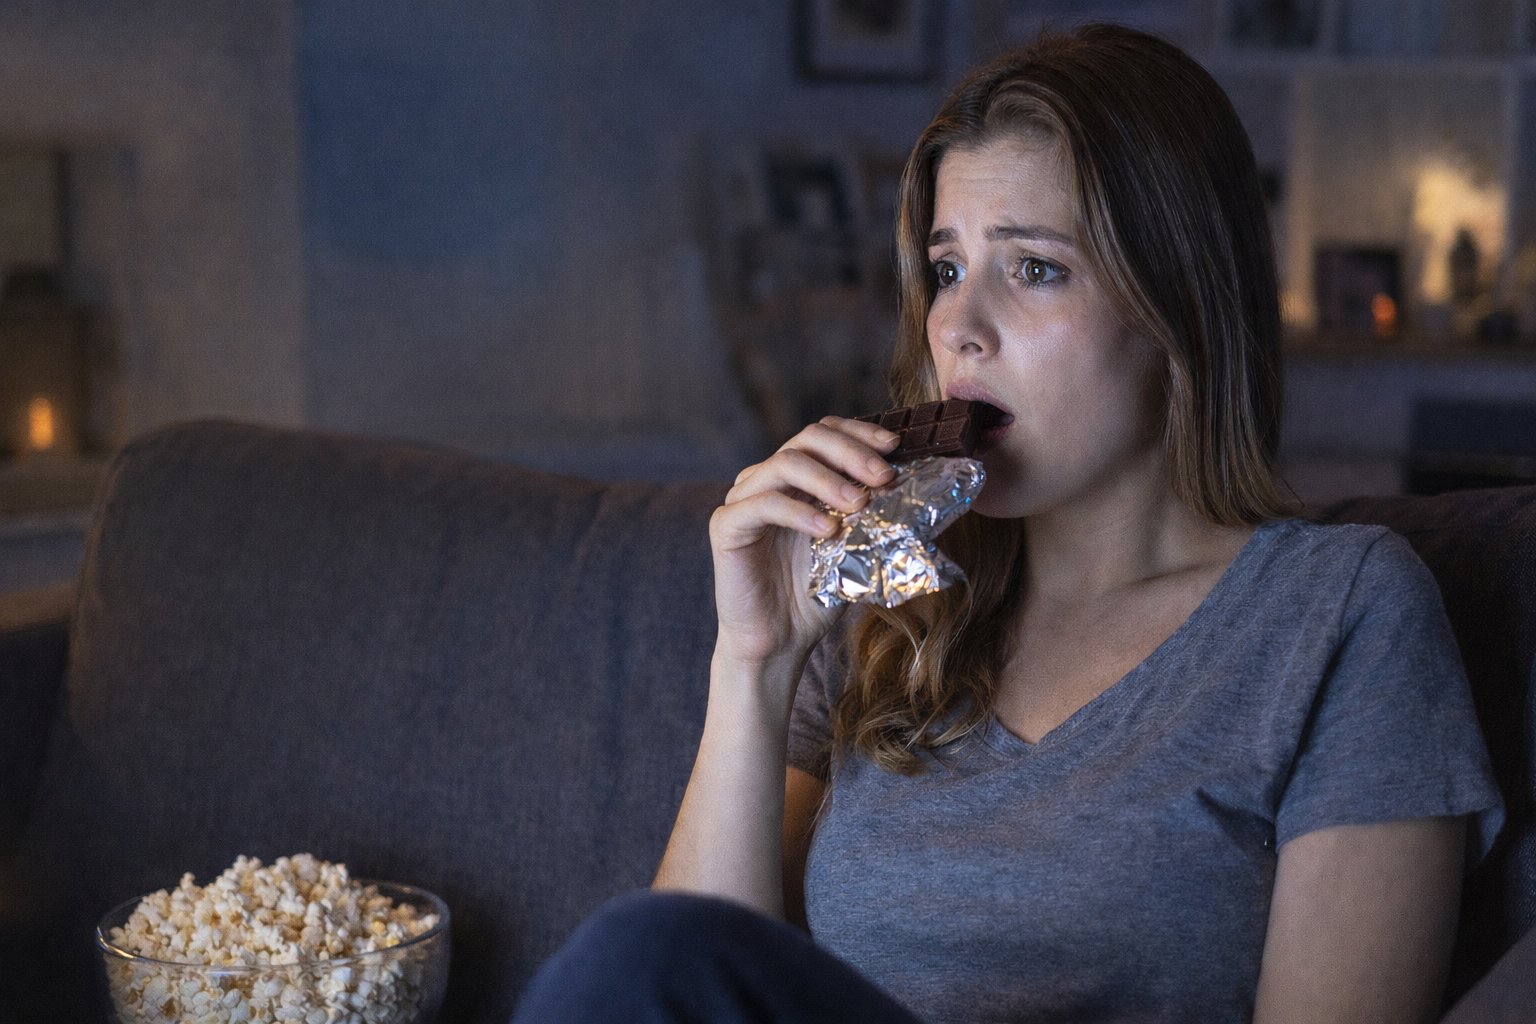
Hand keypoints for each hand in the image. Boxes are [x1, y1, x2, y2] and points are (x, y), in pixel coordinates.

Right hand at [709, 416, 898, 673]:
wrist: (781, 641)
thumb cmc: (816, 594)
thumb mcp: (856, 548)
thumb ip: (875, 516)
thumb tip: (921, 490)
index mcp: (797, 478)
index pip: (825, 432)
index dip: (859, 433)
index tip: (895, 446)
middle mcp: (766, 479)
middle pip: (807, 438)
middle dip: (851, 452)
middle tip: (882, 476)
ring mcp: (743, 498)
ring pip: (784, 464)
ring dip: (828, 479)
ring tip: (858, 503)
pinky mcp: (726, 526)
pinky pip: (762, 504)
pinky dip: (799, 511)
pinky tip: (827, 530)